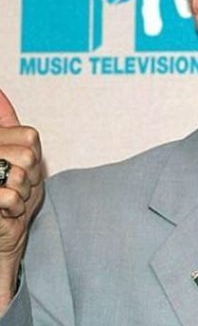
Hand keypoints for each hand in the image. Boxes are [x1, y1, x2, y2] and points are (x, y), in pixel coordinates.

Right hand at [0, 90, 44, 306]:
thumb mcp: (16, 154)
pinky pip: (9, 197)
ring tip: (10, 198)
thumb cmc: (10, 195)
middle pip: (27, 155)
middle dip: (30, 176)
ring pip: (19, 174)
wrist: (0, 235)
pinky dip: (13, 207)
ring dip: (22, 192)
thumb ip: (4, 122)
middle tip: (16, 187)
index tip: (23, 168)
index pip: (31, 136)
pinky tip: (5, 211)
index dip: (33, 155)